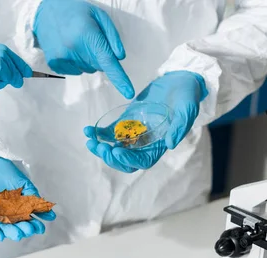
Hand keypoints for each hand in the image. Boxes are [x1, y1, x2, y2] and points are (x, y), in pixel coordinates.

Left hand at [0, 155, 55, 241]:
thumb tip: (49, 214)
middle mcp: (4, 212)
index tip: (41, 227)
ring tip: (18, 234)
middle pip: (14, 225)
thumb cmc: (0, 169)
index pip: (25, 219)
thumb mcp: (20, 182)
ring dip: (10, 232)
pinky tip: (1, 236)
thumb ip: (32, 196)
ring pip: (1, 227)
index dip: (34, 224)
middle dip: (23, 229)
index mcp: (15, 206)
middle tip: (29, 229)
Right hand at [34, 0, 133, 98]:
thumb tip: (119, 58)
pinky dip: (76, 63)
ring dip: (87, 60)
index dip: (119, 78)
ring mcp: (62, 58)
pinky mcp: (54, 64)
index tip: (129, 93)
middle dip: (99, 56)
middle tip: (88, 40)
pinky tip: (69, 49)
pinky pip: (75, 72)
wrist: (45, 12)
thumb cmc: (76, 11)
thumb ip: (111, 35)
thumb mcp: (98, 15)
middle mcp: (73, 48)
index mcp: (86, 34)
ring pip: (87, 70)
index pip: (106, 60)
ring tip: (76, 42)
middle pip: (99, 66)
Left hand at [84, 71, 207, 172]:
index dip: (128, 160)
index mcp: (159, 144)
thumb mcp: (187, 108)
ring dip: (101, 148)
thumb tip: (170, 145)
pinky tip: (87, 130)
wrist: (179, 79)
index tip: (116, 151)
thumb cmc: (187, 95)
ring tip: (90, 141)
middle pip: (125, 159)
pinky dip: (98, 134)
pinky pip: (109, 132)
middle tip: (99, 147)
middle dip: (110, 157)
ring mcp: (133, 133)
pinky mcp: (125, 122)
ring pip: (114, 148)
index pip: (142, 161)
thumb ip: (180, 126)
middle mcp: (145, 142)